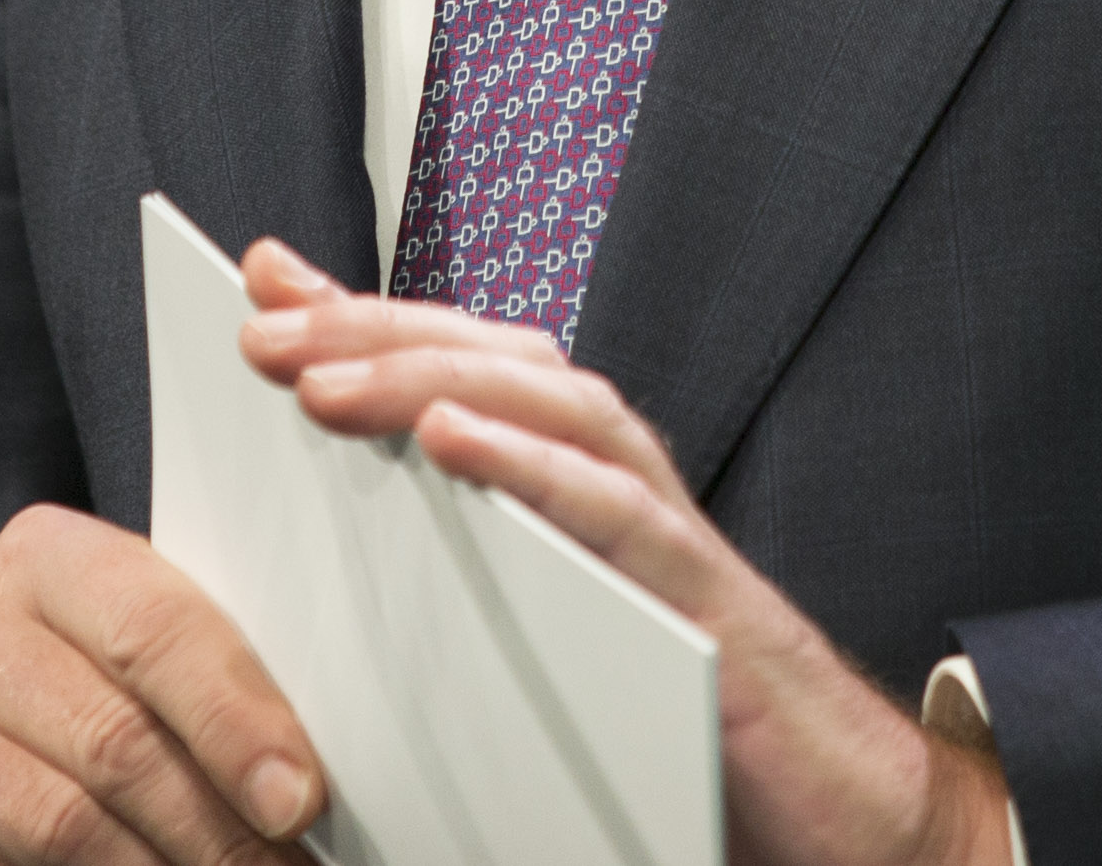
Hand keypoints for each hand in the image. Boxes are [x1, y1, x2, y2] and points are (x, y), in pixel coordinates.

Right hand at [0, 500, 326, 865]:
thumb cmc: (102, 678)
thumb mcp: (154, 645)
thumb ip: (218, 679)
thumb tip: (304, 785)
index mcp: (42, 555)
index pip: (152, 630)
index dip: (234, 723)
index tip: (298, 801)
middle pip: (113, 744)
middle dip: (216, 831)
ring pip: (61, 828)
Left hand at [234, 238, 1014, 865]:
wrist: (841, 818)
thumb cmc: (682, 726)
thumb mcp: (543, 634)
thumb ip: (462, 565)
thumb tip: (348, 526)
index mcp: (578, 488)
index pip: (462, 369)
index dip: (365, 320)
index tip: (259, 287)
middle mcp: (623, 481)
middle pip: (495, 361)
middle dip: (375, 331)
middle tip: (262, 327)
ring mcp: (668, 530)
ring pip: (553, 406)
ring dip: (432, 378)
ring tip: (324, 380)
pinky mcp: (704, 597)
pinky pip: (616, 511)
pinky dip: (531, 465)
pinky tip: (449, 440)